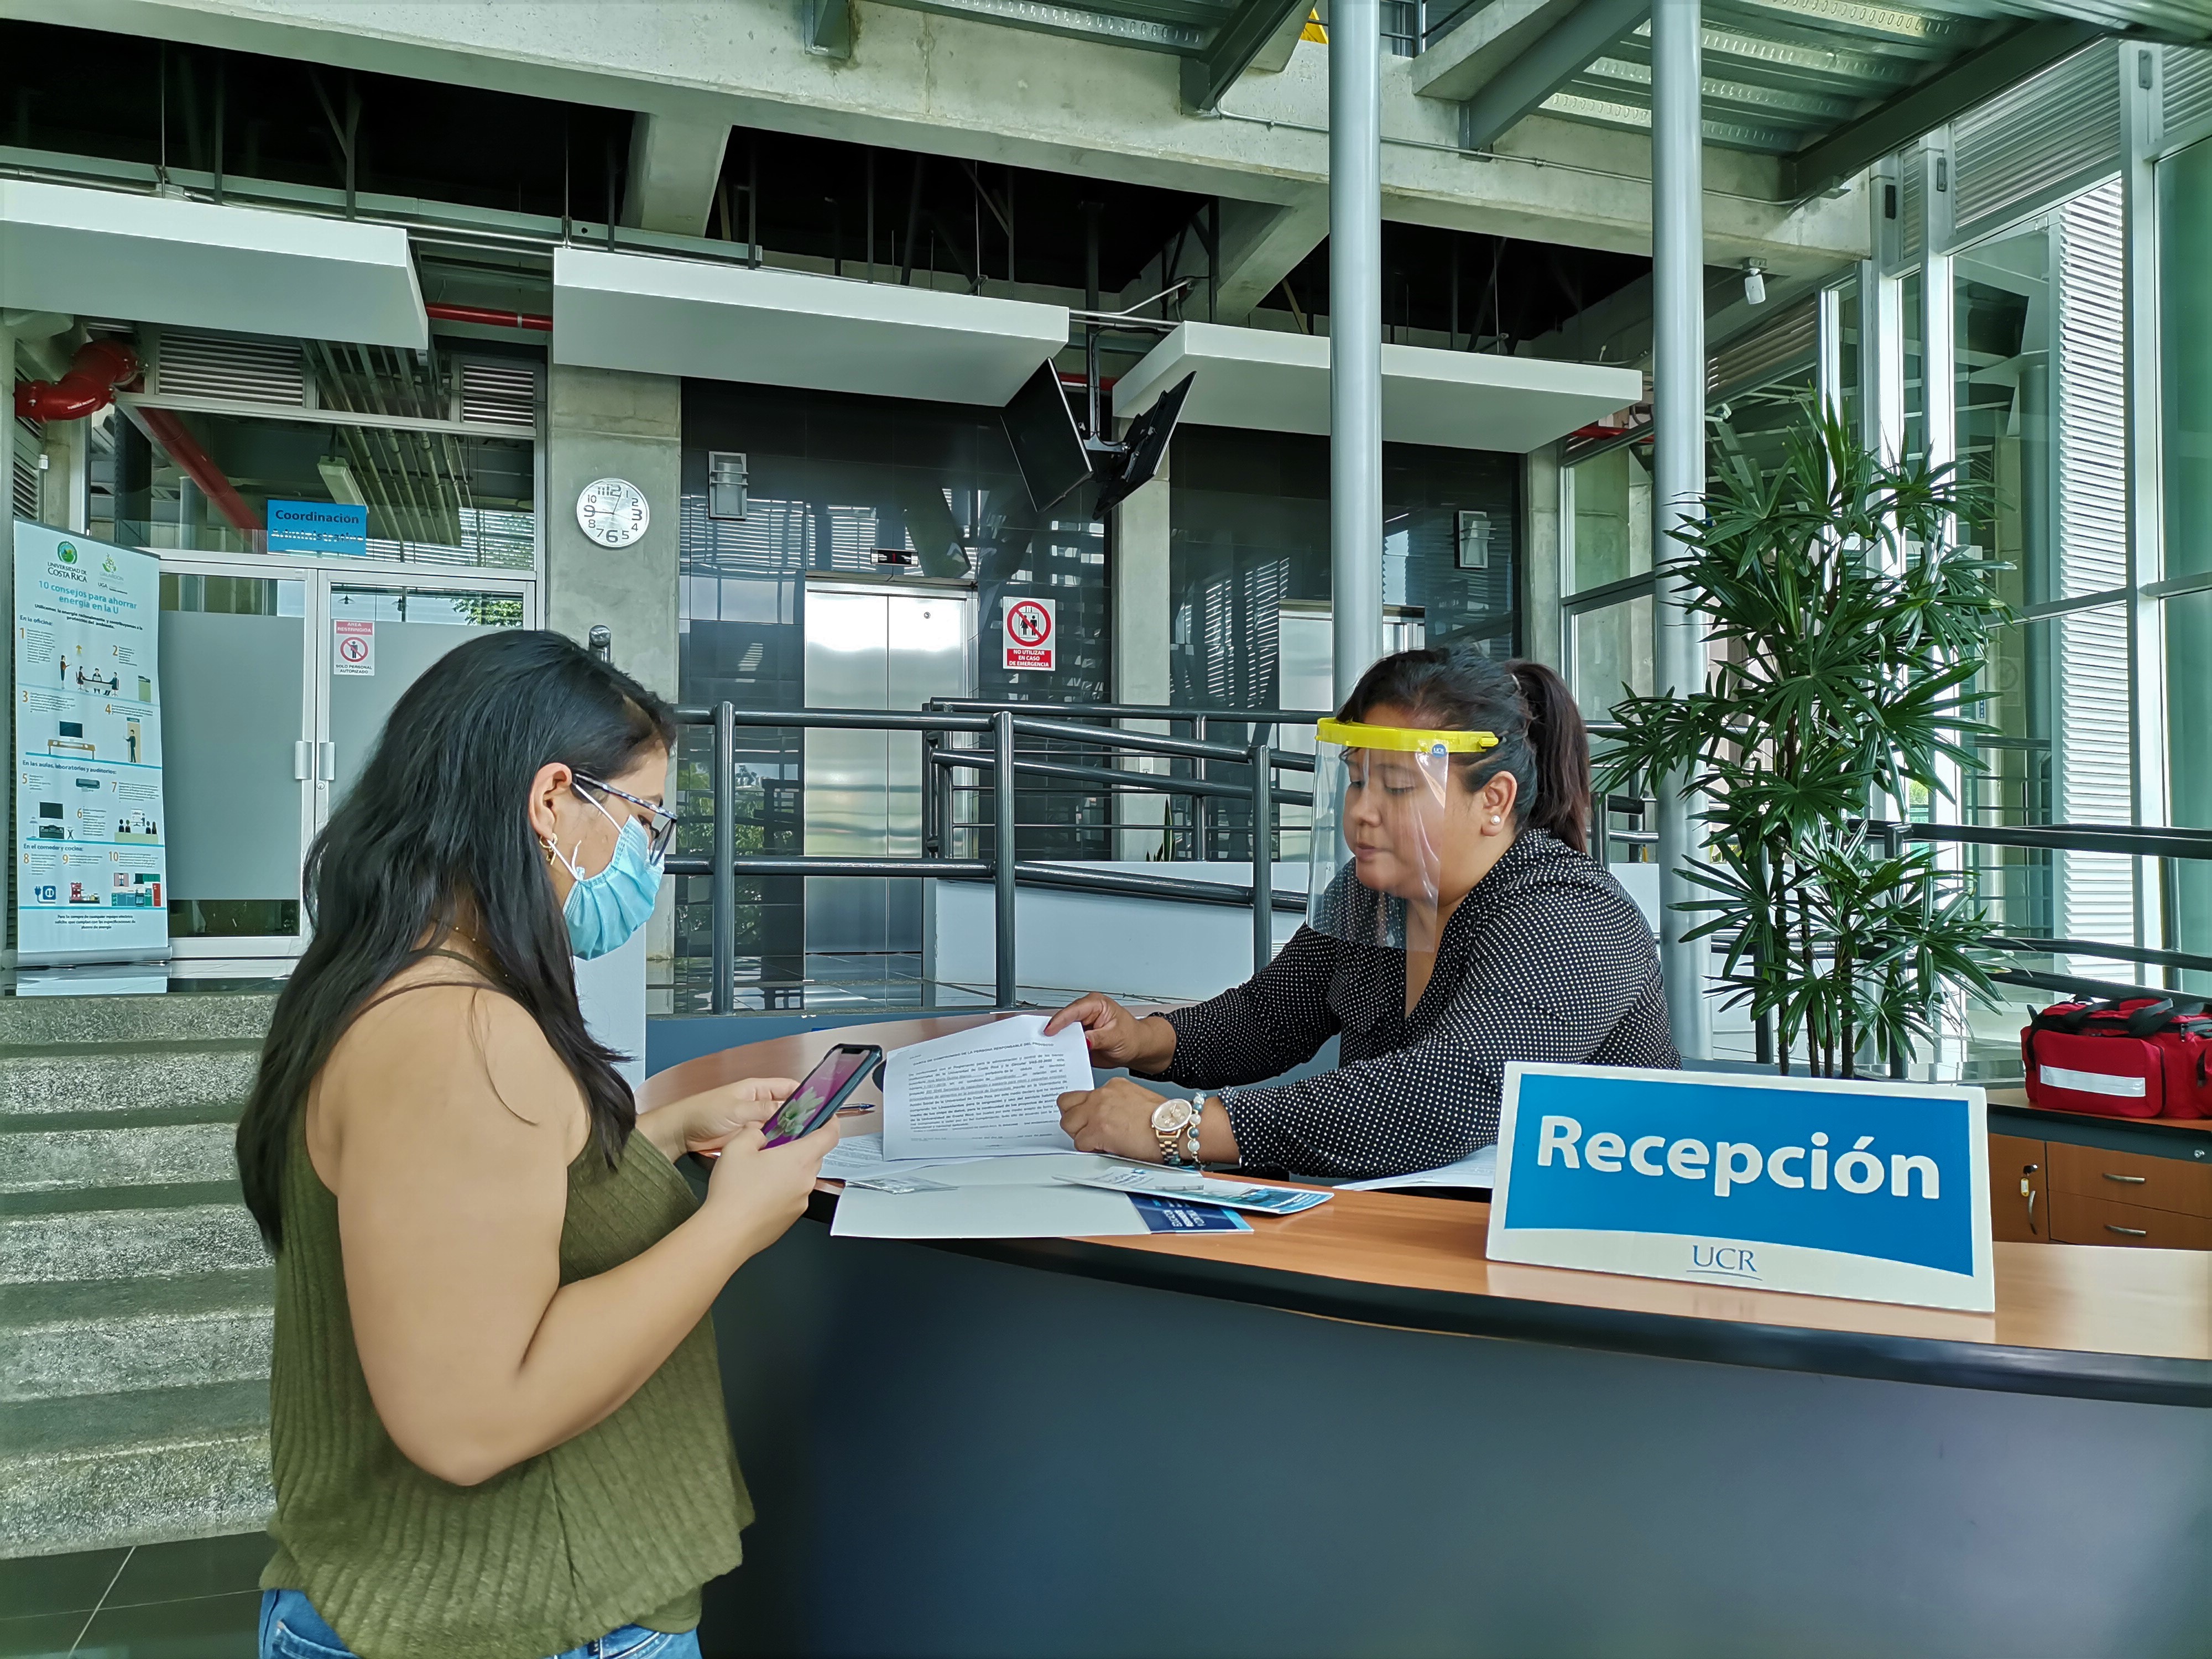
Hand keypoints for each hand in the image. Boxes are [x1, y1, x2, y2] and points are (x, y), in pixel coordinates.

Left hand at [643, 1077, 798, 1160]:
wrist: (682, 1132)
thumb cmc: (702, 1111)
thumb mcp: (736, 1108)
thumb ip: (763, 1110)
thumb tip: (787, 1112)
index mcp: (757, 1089)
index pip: (789, 1088)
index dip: (805, 1096)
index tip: (819, 1106)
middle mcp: (758, 1104)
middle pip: (788, 1110)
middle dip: (799, 1119)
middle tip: (811, 1130)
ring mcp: (754, 1122)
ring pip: (780, 1128)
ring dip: (787, 1135)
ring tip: (798, 1142)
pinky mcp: (749, 1138)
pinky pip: (769, 1141)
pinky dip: (776, 1146)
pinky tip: (781, 1152)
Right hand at [699, 1120, 838, 1261]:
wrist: (727, 1232)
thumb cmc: (734, 1192)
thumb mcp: (737, 1147)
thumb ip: (753, 1132)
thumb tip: (759, 1132)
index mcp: (799, 1159)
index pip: (829, 1136)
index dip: (831, 1123)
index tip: (828, 1117)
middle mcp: (806, 1181)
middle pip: (814, 1156)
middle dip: (800, 1147)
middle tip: (779, 1143)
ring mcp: (801, 1201)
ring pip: (802, 1177)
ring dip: (789, 1170)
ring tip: (762, 1170)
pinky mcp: (792, 1217)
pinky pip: (793, 1195)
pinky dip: (782, 1189)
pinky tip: (759, 1192)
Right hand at [1045, 993, 1174, 1072]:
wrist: (1137, 1048)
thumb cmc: (1132, 1036)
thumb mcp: (1116, 1037)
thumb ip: (1098, 1038)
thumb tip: (1083, 1040)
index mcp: (1095, 1004)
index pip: (1073, 1011)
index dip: (1059, 1021)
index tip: (1049, 1031)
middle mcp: (1086, 1013)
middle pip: (1063, 1021)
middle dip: (1053, 1032)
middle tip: (1042, 1043)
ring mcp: (1081, 1027)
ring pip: (1062, 1033)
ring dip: (1056, 1043)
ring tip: (1047, 1052)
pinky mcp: (1079, 1039)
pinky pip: (1067, 1044)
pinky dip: (1062, 1050)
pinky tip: (1057, 1057)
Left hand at [1058, 1077, 1172, 1161]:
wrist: (1175, 1127)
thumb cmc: (1164, 1118)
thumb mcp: (1137, 1099)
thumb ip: (1116, 1103)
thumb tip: (1108, 1117)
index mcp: (1113, 1086)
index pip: (1082, 1095)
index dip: (1082, 1110)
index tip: (1087, 1118)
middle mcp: (1102, 1095)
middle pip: (1066, 1105)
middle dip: (1074, 1119)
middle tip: (1087, 1130)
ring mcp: (1098, 1112)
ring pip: (1068, 1124)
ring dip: (1079, 1135)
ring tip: (1097, 1141)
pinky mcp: (1098, 1131)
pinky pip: (1079, 1143)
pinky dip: (1089, 1149)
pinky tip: (1105, 1148)